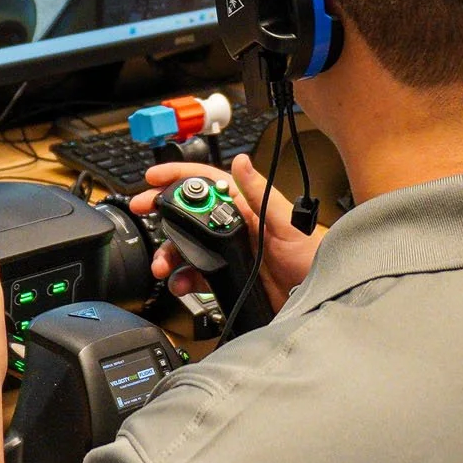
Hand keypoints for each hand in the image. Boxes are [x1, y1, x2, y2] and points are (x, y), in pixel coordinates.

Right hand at [130, 153, 320, 312]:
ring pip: (188, 247)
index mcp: (246, 208)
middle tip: (142, 211)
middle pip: (189, 214)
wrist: (319, 298)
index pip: (207, 183)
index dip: (178, 176)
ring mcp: (230, 253)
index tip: (154, 177)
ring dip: (169, 253)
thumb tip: (241, 163)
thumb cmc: (313, 257)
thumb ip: (262, 194)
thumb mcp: (288, 224)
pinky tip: (180, 283)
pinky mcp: (228, 276)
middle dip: (162, 213)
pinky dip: (183, 279)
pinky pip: (197, 274)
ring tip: (163, 264)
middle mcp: (234, 227)